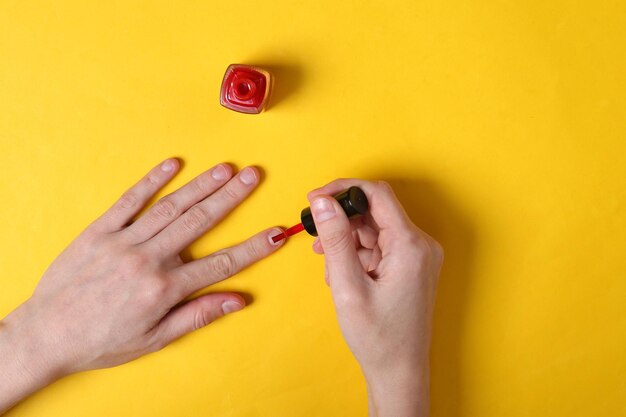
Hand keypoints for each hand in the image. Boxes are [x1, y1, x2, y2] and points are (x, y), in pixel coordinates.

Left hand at [0, 159, 282, 412]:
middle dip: (231, 197)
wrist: (46, 334)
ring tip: (225, 168)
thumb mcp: (154, 338)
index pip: (221, 264)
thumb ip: (197, 315)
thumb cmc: (101, 340)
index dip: (253, 248)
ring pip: (170, 207)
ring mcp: (122, 241)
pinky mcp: (99, 231)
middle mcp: (147, 259)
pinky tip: (172, 165)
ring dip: (200, 185)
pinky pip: (129, 201)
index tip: (276, 234)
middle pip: (199, 222)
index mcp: (164, 289)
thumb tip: (237, 301)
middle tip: (253, 176)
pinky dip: (151, 181)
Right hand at [308, 180, 442, 416]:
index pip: (377, 194)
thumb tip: (323, 202)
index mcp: (411, 246)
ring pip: (375, 228)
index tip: (316, 198)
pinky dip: (358, 252)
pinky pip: (380, 244)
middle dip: (342, 221)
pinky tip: (343, 272)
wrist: (399, 371)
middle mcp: (421, 245)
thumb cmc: (378, 337)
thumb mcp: (348, 287)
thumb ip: (336, 240)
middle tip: (318, 238)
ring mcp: (418, 255)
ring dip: (348, 240)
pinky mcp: (412, 265)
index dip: (343, 189)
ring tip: (331, 267)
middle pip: (375, 210)